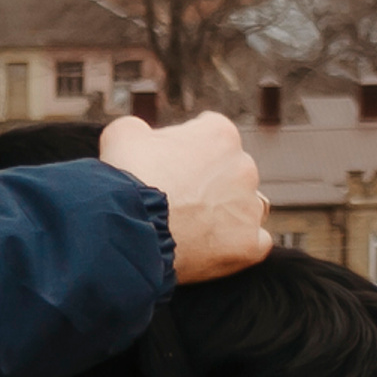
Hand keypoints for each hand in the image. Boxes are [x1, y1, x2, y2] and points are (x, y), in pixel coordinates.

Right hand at [99, 110, 271, 285]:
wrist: (128, 231)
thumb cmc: (126, 180)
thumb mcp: (122, 135)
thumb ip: (140, 129)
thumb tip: (141, 136)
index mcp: (220, 134)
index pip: (210, 134)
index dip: (185, 150)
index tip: (168, 165)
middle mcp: (243, 166)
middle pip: (230, 171)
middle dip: (207, 182)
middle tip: (176, 199)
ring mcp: (248, 207)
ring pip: (245, 207)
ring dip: (226, 212)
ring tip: (193, 226)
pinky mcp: (249, 244)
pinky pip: (253, 242)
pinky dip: (235, 245)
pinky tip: (210, 247)